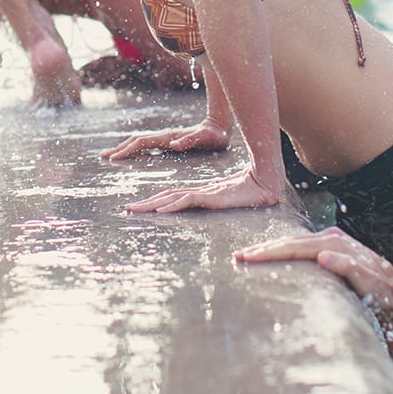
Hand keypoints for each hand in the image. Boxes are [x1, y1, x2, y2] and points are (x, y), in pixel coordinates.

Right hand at [99, 119, 228, 159]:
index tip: (113, 159)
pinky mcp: (169, 140)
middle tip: (103, 157)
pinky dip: (135, 148)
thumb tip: (173, 144)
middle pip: (136, 140)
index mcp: (168, 137)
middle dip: (119, 148)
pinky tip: (132, 154)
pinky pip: (147, 144)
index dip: (127, 150)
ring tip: (112, 155)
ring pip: (140, 141)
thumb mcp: (206, 139)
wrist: (219, 124)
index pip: (142, 143)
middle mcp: (164, 136)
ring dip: (125, 147)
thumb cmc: (215, 135)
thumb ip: (191, 140)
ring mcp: (166, 137)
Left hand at [123, 165, 279, 212]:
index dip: (157, 200)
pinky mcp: (210, 196)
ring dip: (151, 205)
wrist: (265, 182)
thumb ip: (221, 192)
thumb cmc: (251, 189)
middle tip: (127, 209)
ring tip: (134, 210)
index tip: (143, 206)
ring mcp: (203, 193)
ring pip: (171, 199)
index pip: (174, 196)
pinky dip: (172, 206)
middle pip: (166, 197)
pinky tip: (160, 211)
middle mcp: (198, 191)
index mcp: (201, 192)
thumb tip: (217, 189)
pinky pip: (186, 201)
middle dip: (146, 203)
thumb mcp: (230, 194)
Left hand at [233, 227, 392, 379]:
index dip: (282, 246)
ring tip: (269, 252)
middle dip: (280, 246)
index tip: (247, 256)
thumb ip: (334, 298)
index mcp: (360, 267)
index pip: (316, 244)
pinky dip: (348, 265)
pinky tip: (327, 258)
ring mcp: (388, 279)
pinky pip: (372, 277)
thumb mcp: (356, 315)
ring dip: (301, 249)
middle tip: (245, 255)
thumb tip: (293, 298)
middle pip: (320, 242)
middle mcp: (373, 265)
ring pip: (341, 251)